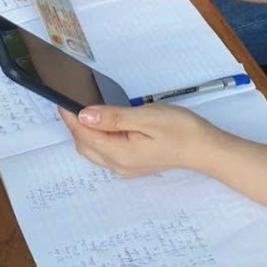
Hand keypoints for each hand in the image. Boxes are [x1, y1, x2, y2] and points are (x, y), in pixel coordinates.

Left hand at [59, 102, 215, 177]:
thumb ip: (113, 117)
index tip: (61, 99)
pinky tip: (103, 123)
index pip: (85, 136)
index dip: (71, 117)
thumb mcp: (145, 117)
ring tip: (85, 109)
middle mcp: (119, 166)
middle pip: (85, 146)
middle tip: (71, 101)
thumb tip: (84, 115)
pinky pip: (106, 151)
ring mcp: (126, 167)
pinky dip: (98, 137)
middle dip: (75, 125)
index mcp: (120, 154)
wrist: (204, 147)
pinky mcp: (132, 164)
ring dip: (86, 131)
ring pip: (94, 150)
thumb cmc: (180, 129)